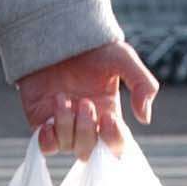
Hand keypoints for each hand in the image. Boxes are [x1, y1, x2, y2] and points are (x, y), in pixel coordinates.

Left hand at [17, 42, 157, 160]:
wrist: (58, 33)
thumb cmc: (92, 47)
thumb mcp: (124, 59)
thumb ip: (143, 85)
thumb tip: (145, 119)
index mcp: (109, 114)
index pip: (116, 145)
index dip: (114, 139)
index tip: (109, 118)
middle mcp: (87, 125)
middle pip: (89, 152)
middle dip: (87, 130)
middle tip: (84, 102)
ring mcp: (63, 125)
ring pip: (67, 146)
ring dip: (66, 124)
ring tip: (61, 97)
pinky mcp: (41, 122)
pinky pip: (45, 147)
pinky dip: (47, 140)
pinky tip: (48, 123)